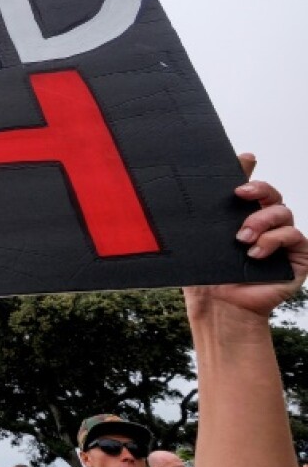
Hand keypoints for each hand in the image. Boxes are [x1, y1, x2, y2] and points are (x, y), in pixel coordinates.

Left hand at [186, 154, 306, 318]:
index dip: (248, 169)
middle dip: (258, 188)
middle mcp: (263, 224)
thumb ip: (194, 220)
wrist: (220, 308)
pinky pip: (294, 236)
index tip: (245, 158)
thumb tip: (171, 194)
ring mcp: (281, 239)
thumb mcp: (196, 243)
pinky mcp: (296, 257)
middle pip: (270, 193)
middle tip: (240, 193)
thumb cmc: (206, 277)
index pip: (247, 187)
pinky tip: (255, 252)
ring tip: (241, 239)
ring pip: (282, 211)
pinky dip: (274, 241)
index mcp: (238, 216)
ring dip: (261, 221)